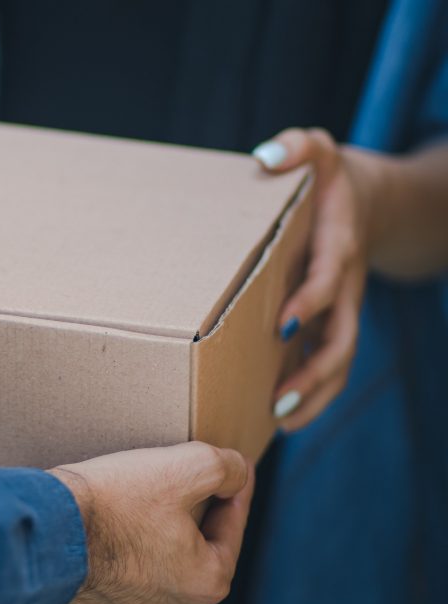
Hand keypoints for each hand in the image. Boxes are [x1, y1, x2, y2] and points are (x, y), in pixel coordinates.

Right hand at [48, 442, 253, 603]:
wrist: (45, 527)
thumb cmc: (114, 499)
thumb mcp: (187, 465)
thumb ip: (227, 467)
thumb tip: (237, 473)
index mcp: (206, 581)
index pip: (232, 526)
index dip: (233, 490)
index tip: (231, 469)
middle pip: (193, 551)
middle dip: (191, 518)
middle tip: (178, 483)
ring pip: (155, 569)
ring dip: (152, 541)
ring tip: (138, 505)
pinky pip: (117, 584)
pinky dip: (117, 562)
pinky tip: (108, 538)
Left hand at [252, 129, 370, 429]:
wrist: (369, 200)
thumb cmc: (329, 178)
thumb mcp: (318, 151)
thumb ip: (297, 148)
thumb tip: (266, 157)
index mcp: (338, 246)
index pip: (328, 280)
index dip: (311, 302)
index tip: (283, 324)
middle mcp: (344, 285)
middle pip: (341, 338)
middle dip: (314, 372)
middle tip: (279, 401)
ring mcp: (341, 309)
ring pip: (338, 361)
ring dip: (314, 394)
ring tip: (279, 422)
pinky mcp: (330, 322)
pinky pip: (327, 363)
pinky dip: (311, 392)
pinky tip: (279, 416)